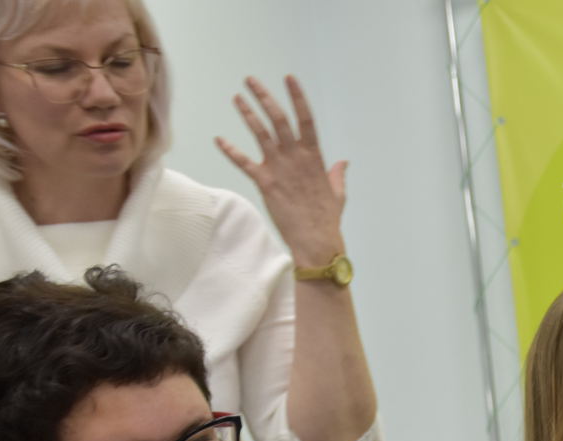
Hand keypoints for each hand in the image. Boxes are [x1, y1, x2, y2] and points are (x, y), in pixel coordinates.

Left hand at [215, 76, 346, 268]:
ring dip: (247, 113)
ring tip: (237, 97)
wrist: (316, 240)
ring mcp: (279, 168)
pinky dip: (231, 150)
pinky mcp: (265, 183)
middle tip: (251, 80)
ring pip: (261, 133)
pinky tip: (219, 139)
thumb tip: (343, 162)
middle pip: (279, 119)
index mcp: (315, 157)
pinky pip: (244, 162)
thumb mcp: (338, 193)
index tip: (289, 78)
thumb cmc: (327, 218)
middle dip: (264, 97)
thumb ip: (337, 174)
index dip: (297, 97)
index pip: (305, 119)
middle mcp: (296, 158)